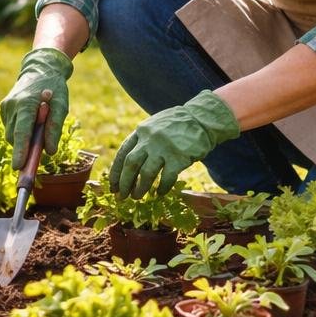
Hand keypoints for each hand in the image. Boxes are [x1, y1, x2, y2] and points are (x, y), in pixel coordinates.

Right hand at [0, 47, 71, 168]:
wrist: (40, 68)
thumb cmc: (54, 87)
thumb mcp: (61, 105)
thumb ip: (55, 127)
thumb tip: (50, 151)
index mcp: (26, 103)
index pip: (21, 132)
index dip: (20, 151)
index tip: (18, 166)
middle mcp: (12, 105)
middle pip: (14, 137)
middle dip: (24, 148)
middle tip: (40, 148)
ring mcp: (5, 106)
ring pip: (11, 134)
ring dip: (24, 138)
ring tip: (38, 124)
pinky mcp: (3, 108)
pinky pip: (11, 127)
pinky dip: (20, 130)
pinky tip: (30, 119)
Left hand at [109, 91, 240, 197]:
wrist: (202, 119)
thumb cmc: (177, 126)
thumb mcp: (154, 127)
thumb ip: (142, 141)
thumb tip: (128, 167)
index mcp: (141, 131)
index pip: (122, 153)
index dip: (115, 172)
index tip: (112, 186)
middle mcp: (149, 139)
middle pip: (130, 164)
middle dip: (124, 183)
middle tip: (122, 196)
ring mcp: (164, 148)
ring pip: (145, 173)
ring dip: (140, 188)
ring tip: (137, 197)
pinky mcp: (179, 157)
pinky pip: (166, 178)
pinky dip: (161, 188)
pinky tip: (160, 193)